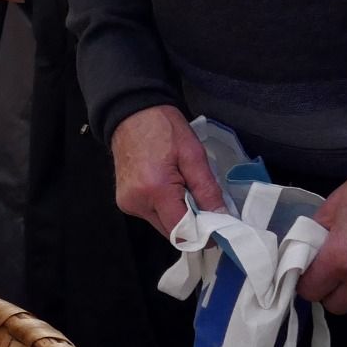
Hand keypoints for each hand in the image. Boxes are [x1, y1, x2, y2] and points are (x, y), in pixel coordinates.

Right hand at [110, 105, 224, 235]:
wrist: (131, 112)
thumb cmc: (163, 127)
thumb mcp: (193, 154)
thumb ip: (207, 190)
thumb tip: (222, 218)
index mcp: (154, 190)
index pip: (184, 232)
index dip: (205, 234)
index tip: (220, 227)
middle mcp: (136, 202)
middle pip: (172, 232)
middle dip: (193, 223)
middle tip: (204, 202)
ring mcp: (127, 203)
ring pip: (163, 225)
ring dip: (179, 216)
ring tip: (185, 189)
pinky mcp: (125, 200)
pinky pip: (152, 215)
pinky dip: (166, 208)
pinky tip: (170, 188)